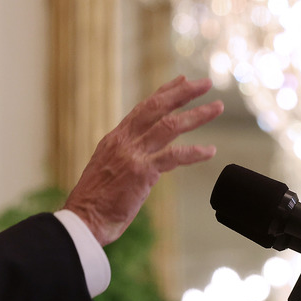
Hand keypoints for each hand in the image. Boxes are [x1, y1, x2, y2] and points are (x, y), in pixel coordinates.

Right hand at [63, 76, 223, 246]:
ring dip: (197, 114)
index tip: (182, 81)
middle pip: (157, 107)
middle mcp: (123, 141)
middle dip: (183, 92)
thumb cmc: (95, 202)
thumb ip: (125, 157)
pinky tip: (210, 150)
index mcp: (115, 139)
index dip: (164, 92)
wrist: (83, 220)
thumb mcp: (107, 169)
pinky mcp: (141, 172)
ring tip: (217, 107)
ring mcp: (132, 154)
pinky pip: (173, 156)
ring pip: (170, 125)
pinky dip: (194, 152)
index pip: (143, 108)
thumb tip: (141, 158)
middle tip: (205, 83)